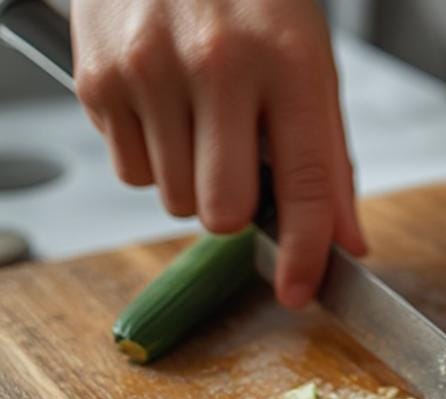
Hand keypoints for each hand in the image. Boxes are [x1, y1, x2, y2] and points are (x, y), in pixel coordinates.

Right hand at [71, 0, 365, 306]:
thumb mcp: (307, 60)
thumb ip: (328, 160)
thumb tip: (346, 244)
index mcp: (287, 60)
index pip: (304, 187)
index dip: (304, 255)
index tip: (299, 292)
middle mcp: (218, 63)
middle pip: (224, 214)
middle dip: (233, 213)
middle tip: (235, 168)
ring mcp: (150, 68)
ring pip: (173, 200)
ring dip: (189, 182)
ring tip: (195, 120)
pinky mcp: (99, 76)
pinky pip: (129, 171)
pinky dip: (148, 155)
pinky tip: (160, 104)